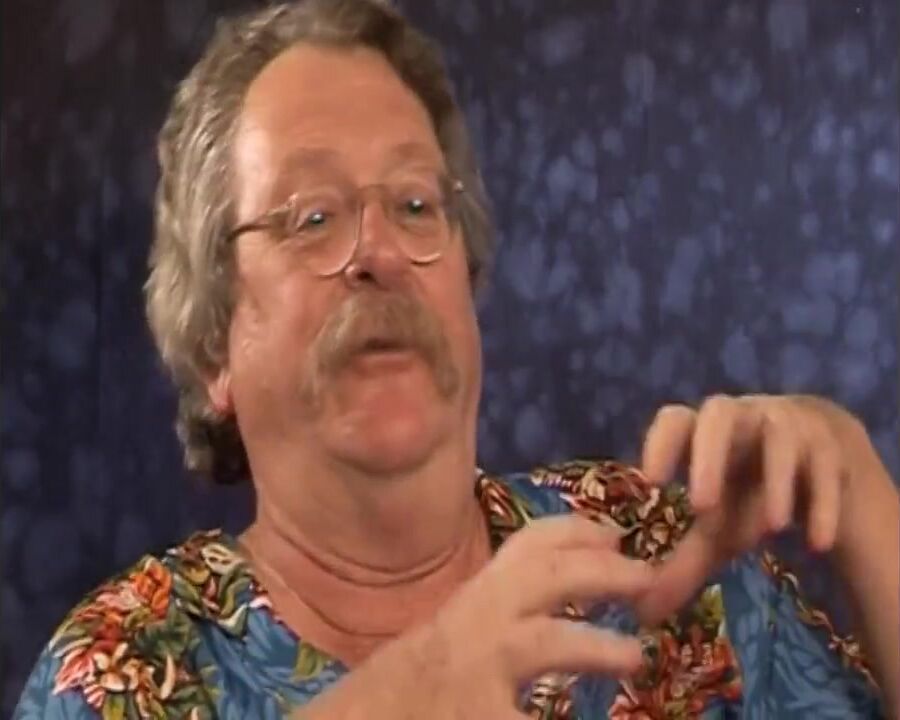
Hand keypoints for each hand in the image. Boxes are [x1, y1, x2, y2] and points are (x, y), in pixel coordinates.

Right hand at [296, 515, 652, 719]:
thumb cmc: (402, 689)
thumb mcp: (449, 638)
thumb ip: (494, 616)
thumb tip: (551, 608)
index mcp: (471, 604)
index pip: (527, 547)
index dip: (578, 532)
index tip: (617, 533)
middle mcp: (472, 629)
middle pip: (543, 578)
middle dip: (601, 571)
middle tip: (649, 580)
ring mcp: (474, 678)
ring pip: (545, 643)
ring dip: (598, 646)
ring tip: (636, 657)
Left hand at [635, 393, 877, 623]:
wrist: (813, 460)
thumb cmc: (744, 489)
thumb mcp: (716, 525)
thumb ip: (682, 562)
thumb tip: (643, 613)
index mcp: (700, 431)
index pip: (674, 420)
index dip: (661, 444)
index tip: (651, 481)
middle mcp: (740, 417)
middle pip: (720, 413)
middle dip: (708, 456)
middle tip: (702, 507)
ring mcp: (785, 424)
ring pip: (779, 438)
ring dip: (774, 481)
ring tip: (772, 530)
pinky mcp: (827, 445)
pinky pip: (825, 468)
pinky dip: (822, 505)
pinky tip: (816, 544)